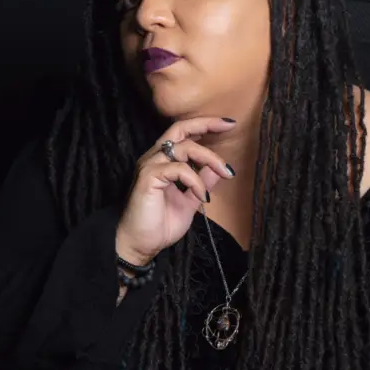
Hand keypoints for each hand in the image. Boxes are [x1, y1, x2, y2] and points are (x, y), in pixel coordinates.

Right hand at [115, 117, 236, 264]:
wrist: (140, 245)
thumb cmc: (159, 224)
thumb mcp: (189, 202)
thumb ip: (202, 183)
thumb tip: (219, 169)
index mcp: (163, 161)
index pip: (184, 134)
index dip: (205, 125)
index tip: (228, 124)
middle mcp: (155, 157)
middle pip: (180, 129)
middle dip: (206, 123)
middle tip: (229, 126)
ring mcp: (150, 166)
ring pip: (183, 147)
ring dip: (208, 157)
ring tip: (225, 172)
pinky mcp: (148, 177)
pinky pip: (178, 169)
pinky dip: (195, 180)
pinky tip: (202, 196)